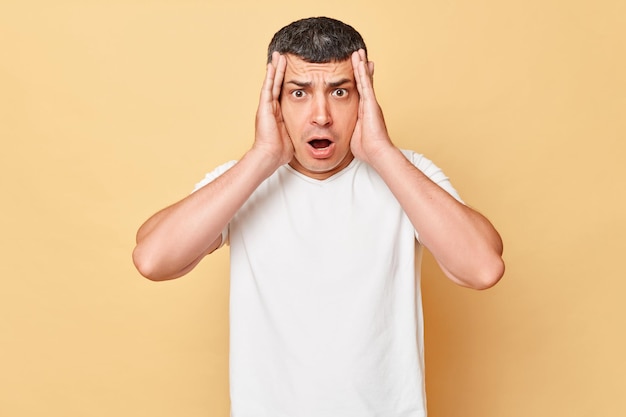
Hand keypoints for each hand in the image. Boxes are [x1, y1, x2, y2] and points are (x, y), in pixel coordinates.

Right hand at [252, 52, 293, 168]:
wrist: (270, 156)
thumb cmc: (281, 151)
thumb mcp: (295, 135)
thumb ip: (300, 129)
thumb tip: (314, 131)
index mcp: (278, 113)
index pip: (283, 92)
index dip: (287, 80)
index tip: (291, 69)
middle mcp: (271, 107)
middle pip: (277, 83)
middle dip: (280, 70)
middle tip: (283, 56)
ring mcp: (266, 107)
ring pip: (272, 83)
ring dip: (275, 68)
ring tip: (278, 55)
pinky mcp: (264, 108)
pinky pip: (268, 88)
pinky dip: (270, 77)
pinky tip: (272, 66)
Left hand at [350, 49, 394, 164]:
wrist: (377, 153)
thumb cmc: (367, 149)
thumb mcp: (353, 135)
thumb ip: (349, 129)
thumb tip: (339, 131)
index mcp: (364, 112)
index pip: (360, 92)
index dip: (358, 80)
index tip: (357, 70)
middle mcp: (369, 105)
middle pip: (363, 82)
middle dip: (361, 68)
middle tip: (358, 54)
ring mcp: (371, 103)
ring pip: (364, 79)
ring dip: (360, 64)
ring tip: (358, 51)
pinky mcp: (371, 103)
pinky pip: (365, 84)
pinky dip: (362, 71)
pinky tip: (360, 61)